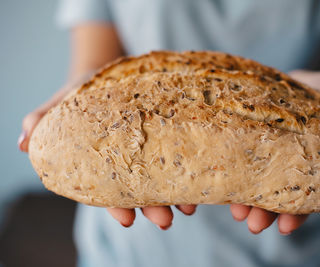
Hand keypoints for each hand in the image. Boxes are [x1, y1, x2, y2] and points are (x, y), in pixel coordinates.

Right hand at [18, 92, 196, 230]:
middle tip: (165, 220)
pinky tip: (198, 180)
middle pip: (140, 191)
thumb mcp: (62, 101)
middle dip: (152, 208)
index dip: (116, 206)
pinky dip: (188, 170)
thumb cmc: (84, 90)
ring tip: (187, 207)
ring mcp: (150, 150)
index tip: (126, 220)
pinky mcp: (167, 134)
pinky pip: (180, 156)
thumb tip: (24, 142)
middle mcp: (128, 162)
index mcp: (102, 161)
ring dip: (175, 196)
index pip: (107, 191)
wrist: (111, 72)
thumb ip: (42, 120)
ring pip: (163, 180)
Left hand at [229, 70, 319, 235]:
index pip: (309, 195)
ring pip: (256, 184)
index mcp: (314, 164)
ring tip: (238, 213)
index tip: (287, 227)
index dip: (300, 213)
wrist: (293, 78)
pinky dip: (233, 177)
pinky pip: (238, 164)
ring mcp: (265, 155)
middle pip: (278, 196)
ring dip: (247, 202)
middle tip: (255, 226)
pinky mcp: (247, 143)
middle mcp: (288, 165)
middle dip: (267, 214)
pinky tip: (226, 188)